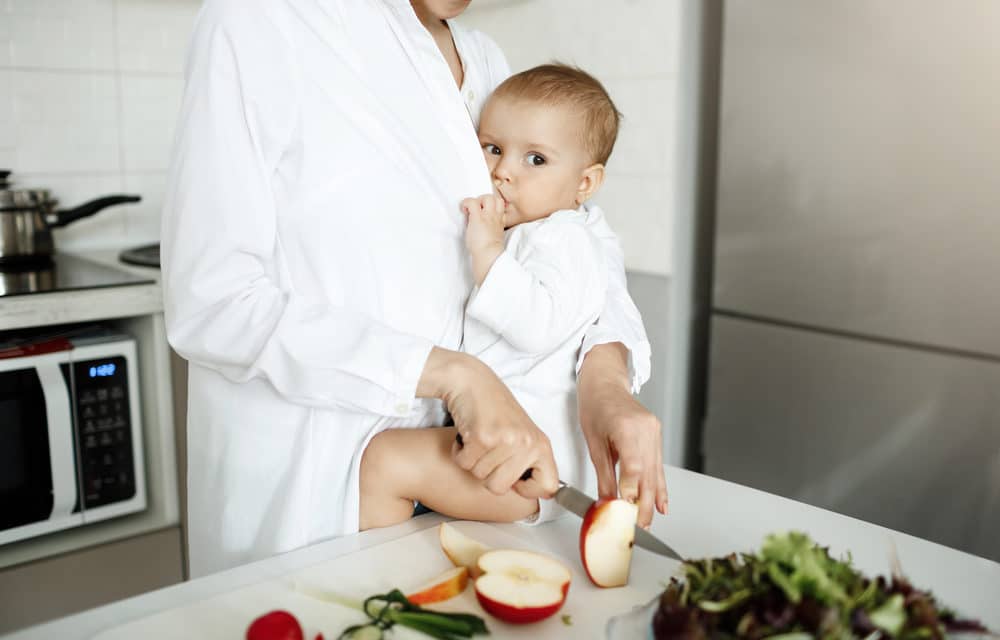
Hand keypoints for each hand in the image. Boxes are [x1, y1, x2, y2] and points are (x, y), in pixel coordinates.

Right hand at [417, 348, 559, 499]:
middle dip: (487, 474)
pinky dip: (460, 453)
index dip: (527, 490)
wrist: (472, 382)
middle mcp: (527, 443)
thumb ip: (528, 462)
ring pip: (480, 476)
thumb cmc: (495, 409)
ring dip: (472, 461)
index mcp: (541, 444)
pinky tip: (467, 435)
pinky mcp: (482, 436)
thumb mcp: (523, 435)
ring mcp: (505, 440)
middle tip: (488, 452)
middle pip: (500, 488)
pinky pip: (464, 463)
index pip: (548, 487)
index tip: (515, 480)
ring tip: (479, 438)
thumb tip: (539, 494)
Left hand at [462, 194, 505, 283]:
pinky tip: (463, 210)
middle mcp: (495, 217)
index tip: (484, 211)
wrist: (489, 255)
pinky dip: (465, 203)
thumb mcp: (494, 237)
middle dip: (484, 200)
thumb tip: (480, 225)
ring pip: (487, 197)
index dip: (492, 205)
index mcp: (500, 221)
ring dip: (477, 200)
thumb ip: (491, 228)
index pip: (501, 205)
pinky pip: (471, 202)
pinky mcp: (477, 218)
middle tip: (477, 209)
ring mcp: (487, 216)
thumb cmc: (489, 250)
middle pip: (495, 198)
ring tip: (471, 209)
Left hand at [578, 343, 667, 527]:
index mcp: (626, 427)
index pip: (633, 466)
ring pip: (656, 472)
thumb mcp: (593, 442)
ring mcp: (654, 432)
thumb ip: (604, 474)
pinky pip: (659, 465)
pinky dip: (660, 486)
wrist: (606, 384)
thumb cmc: (595, 407)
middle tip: (639, 526)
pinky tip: (662, 504)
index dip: (631, 490)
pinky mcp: (657, 436)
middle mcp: (645, 430)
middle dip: (644, 503)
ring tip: (648, 521)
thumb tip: (607, 501)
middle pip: (648, 474)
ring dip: (653, 499)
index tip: (626, 508)